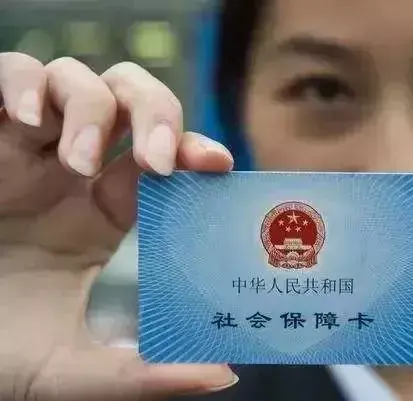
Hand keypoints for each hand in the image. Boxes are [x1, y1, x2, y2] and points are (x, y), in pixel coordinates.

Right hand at [0, 53, 236, 399]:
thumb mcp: (71, 369)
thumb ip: (143, 373)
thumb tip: (224, 375)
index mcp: (103, 214)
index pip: (163, 161)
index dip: (193, 150)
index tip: (216, 164)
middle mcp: (70, 173)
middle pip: (131, 102)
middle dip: (155, 112)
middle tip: (156, 159)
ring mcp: (23, 149)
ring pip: (74, 80)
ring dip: (90, 105)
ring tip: (76, 160)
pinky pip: (5, 72)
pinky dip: (21, 80)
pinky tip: (27, 117)